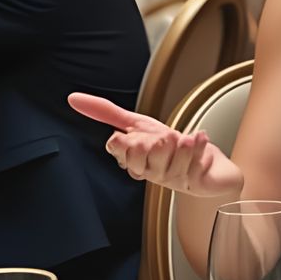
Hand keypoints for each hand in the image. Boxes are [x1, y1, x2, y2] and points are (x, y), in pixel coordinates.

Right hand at [68, 92, 245, 196]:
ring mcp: (172, 178)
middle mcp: (150, 172)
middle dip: (153, 138)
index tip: (133, 134)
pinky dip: (198, 144)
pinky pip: (194, 159)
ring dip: (179, 142)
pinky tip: (199, 137)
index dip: (126, 138)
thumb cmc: (169, 146)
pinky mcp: (194, 180)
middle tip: (165, 137)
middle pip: (141, 151)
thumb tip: (73, 98)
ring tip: (184, 139)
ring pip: (168, 155)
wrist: (207, 164)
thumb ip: (106, 113)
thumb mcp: (137, 125)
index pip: (118, 149)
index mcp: (134, 161)